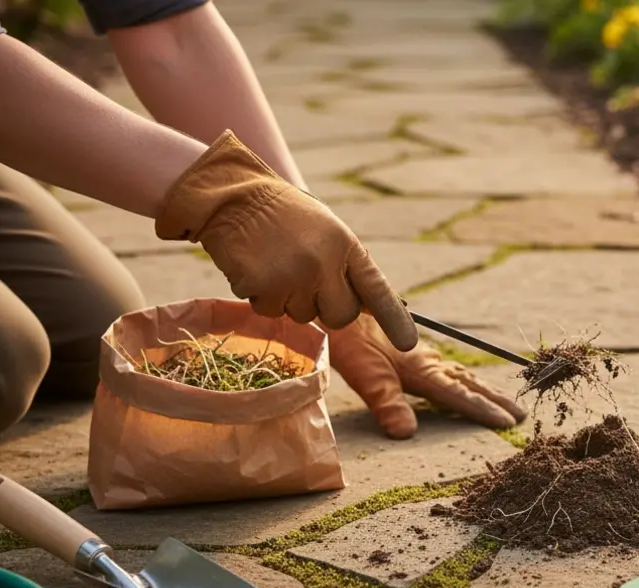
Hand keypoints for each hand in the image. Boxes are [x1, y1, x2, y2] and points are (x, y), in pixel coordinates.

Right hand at [153, 130, 416, 351]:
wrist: (230, 193)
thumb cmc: (281, 214)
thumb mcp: (324, 231)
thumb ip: (344, 266)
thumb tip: (363, 307)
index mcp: (345, 246)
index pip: (377, 289)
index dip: (395, 318)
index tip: (408, 342)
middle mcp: (325, 263)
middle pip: (339, 316)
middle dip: (324, 308)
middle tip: (303, 281)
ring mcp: (294, 276)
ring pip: (299, 316)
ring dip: (285, 298)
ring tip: (273, 261)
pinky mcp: (262, 285)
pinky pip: (267, 310)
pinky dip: (258, 294)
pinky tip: (253, 265)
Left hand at [327, 313, 527, 439]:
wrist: (336, 301)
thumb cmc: (346, 340)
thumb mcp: (363, 375)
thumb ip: (387, 403)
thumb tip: (407, 434)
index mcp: (420, 370)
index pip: (458, 394)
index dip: (483, 409)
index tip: (508, 422)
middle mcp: (426, 361)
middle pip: (468, 383)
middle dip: (494, 400)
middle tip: (521, 415)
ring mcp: (420, 353)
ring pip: (460, 373)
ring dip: (483, 388)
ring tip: (503, 400)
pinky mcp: (410, 348)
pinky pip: (446, 367)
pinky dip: (463, 377)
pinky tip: (461, 378)